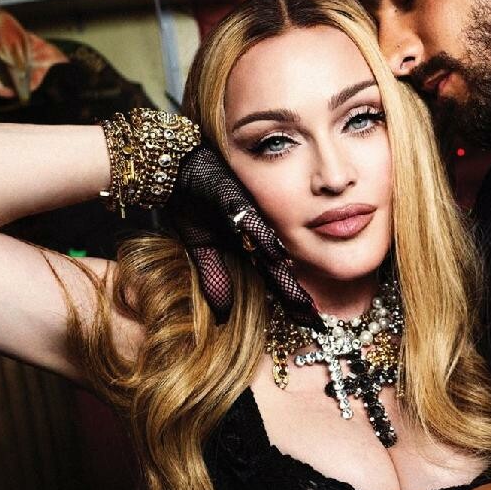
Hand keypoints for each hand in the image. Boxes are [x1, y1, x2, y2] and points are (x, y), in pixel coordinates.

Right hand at [169, 145, 317, 324]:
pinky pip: (248, 218)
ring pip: (269, 249)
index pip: (274, 277)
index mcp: (250, 243)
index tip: (309, 323)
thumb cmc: (194, 202)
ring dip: (285, 276)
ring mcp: (246, 214)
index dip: (291, 299)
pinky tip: (275, 253)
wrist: (176, 166)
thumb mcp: (202, 247)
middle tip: (314, 322)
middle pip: (278, 270)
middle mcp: (254, 232)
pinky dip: (261, 236)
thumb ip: (215, 277)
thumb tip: (223, 316)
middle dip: (295, 297)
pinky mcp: (231, 196)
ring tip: (302, 300)